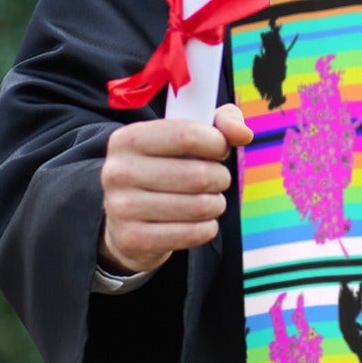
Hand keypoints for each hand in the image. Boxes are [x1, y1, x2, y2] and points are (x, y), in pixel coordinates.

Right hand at [98, 103, 253, 274]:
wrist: (127, 219)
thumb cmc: (166, 168)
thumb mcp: (187, 136)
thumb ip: (221, 123)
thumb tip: (243, 134)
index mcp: (128, 139)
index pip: (187, 135)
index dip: (217, 143)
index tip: (220, 150)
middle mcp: (118, 171)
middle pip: (198, 175)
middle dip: (220, 178)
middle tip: (217, 180)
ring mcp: (121, 208)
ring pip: (199, 206)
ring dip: (216, 204)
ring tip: (209, 201)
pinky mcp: (132, 239)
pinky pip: (192, 234)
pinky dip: (207, 228)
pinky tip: (200, 222)